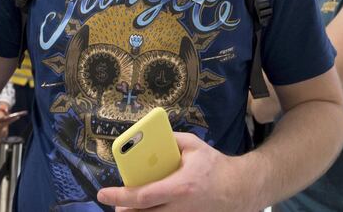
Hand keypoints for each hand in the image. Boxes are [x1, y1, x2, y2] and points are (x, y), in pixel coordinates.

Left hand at [97, 133, 255, 211]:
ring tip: (126, 207)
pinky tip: (146, 208)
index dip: (119, 196)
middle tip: (114, 202)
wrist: (239, 189)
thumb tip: (148, 138)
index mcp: (180, 186)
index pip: (142, 196)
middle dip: (123, 210)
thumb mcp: (193, 145)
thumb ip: (170, 140)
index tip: (102, 193)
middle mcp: (180, 207)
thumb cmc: (214, 165)